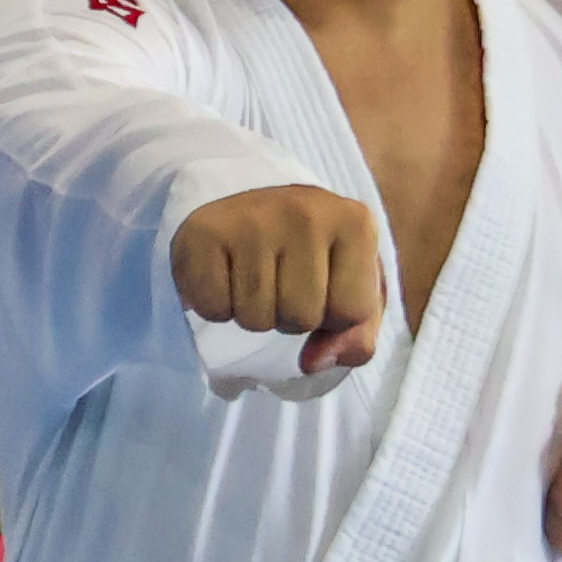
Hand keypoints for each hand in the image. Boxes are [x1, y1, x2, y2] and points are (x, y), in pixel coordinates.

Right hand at [172, 182, 385, 377]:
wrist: (248, 197)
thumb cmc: (310, 249)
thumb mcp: (352, 285)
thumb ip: (357, 334)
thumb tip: (314, 364)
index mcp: (355, 223)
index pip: (351, 312)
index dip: (333, 316)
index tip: (321, 285)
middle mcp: (306, 214)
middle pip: (301, 317)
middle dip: (290, 316)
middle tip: (281, 283)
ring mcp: (251, 221)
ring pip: (254, 319)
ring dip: (252, 315)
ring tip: (253, 281)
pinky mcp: (204, 233)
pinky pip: (212, 309)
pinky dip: (215, 308)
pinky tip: (223, 278)